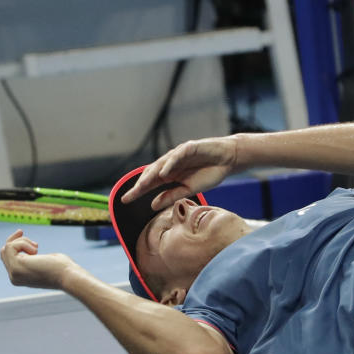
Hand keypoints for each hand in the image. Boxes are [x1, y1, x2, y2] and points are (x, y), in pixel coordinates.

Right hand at [0, 230, 75, 289]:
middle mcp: (14, 277)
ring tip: (37, 247)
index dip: (15, 245)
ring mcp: (14, 273)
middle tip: (26, 236)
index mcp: (20, 277)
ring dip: (22, 242)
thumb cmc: (62, 268)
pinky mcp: (16, 266)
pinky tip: (36, 250)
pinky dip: (23, 243)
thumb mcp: (45, 261)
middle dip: (15, 240)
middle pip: (4, 252)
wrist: (68, 276)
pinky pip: (11, 247)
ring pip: (7, 248)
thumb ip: (34, 258)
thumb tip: (32, 252)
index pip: (8, 258)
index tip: (23, 234)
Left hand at [121, 136, 239, 209]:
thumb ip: (171, 196)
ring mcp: (179, 155)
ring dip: (150, 175)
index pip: (151, 183)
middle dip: (139, 185)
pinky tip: (163, 173)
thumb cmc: (210, 173)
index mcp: (170, 174)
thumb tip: (152, 205)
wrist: (228, 160)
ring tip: (141, 186)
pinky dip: (169, 164)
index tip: (126, 200)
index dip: (138, 191)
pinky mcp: (189, 148)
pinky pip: (176, 156)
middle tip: (129, 196)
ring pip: (160, 164)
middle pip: (151, 174)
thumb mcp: (188, 189)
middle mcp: (171, 164)